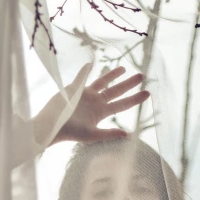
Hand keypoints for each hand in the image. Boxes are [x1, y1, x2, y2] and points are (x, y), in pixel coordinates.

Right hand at [34, 64, 149, 146]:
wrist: (52, 126)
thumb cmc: (70, 132)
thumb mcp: (92, 135)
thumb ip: (109, 133)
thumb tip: (127, 134)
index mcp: (102, 112)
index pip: (122, 104)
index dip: (135, 98)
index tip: (147, 93)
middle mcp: (96, 102)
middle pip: (116, 91)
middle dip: (129, 83)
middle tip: (142, 75)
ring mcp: (85, 95)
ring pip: (102, 82)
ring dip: (112, 75)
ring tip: (123, 68)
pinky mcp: (73, 89)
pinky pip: (81, 77)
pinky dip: (85, 71)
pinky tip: (90, 64)